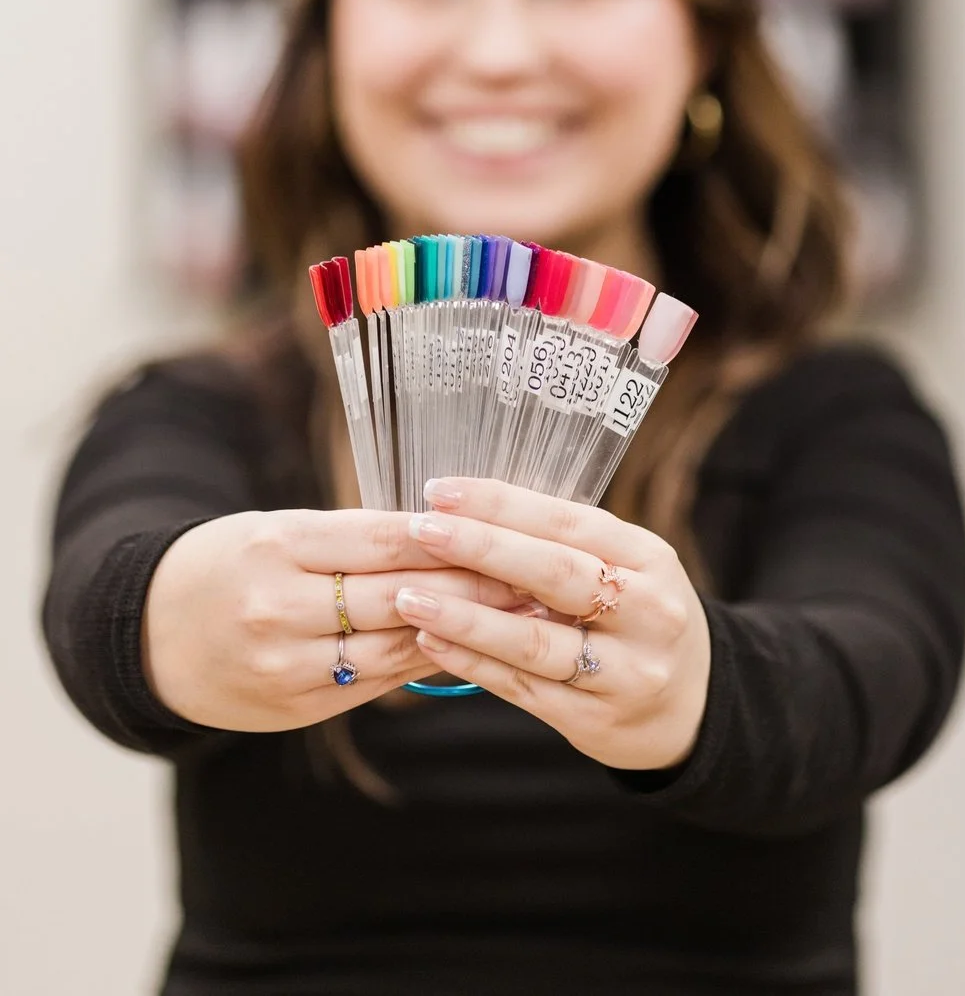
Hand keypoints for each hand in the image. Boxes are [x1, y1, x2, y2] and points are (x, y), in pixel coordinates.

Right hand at [143, 508, 526, 732]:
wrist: (153, 635)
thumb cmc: (231, 564)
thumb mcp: (280, 531)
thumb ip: (354, 538)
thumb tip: (450, 536)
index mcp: (276, 546)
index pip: (381, 538)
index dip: (449, 537)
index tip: (507, 530)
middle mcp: (279, 607)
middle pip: (396, 595)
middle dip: (473, 587)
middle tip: (537, 577)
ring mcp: (286, 665)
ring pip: (394, 646)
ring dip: (463, 631)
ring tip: (521, 616)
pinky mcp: (296, 708)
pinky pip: (377, 682)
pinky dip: (425, 661)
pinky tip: (470, 649)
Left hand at [394, 479, 710, 770]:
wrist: (692, 706)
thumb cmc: (636, 617)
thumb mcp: (626, 569)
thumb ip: (563, 544)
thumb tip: (469, 508)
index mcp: (649, 558)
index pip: (570, 521)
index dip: (503, 504)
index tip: (442, 491)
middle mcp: (647, 612)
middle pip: (556, 573)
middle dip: (481, 548)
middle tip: (421, 530)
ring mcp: (626, 671)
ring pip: (535, 640)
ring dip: (465, 616)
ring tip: (409, 596)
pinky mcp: (596, 720)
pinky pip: (525, 689)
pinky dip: (474, 663)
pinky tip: (431, 641)